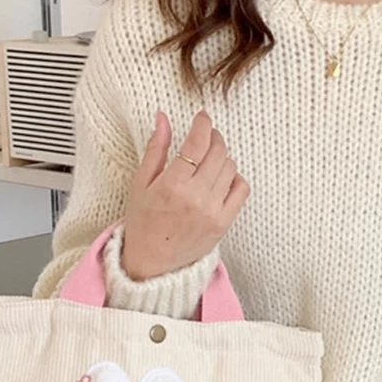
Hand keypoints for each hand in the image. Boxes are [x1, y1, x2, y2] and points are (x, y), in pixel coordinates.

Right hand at [121, 109, 250, 280]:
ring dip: (222, 157)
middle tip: (206, 136)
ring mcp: (213, 211)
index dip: (203, 125)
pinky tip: (222, 178)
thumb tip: (163, 117)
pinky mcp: (224, 223)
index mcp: (172, 185)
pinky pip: (241, 190)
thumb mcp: (140, 183)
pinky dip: (235, 178)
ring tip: (210, 159)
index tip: (202, 118)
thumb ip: (156, 148)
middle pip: (218, 152)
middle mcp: (196, 197)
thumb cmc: (143, 223)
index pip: (197, 143)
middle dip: (214, 137)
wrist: (153, 263)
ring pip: (230, 168)